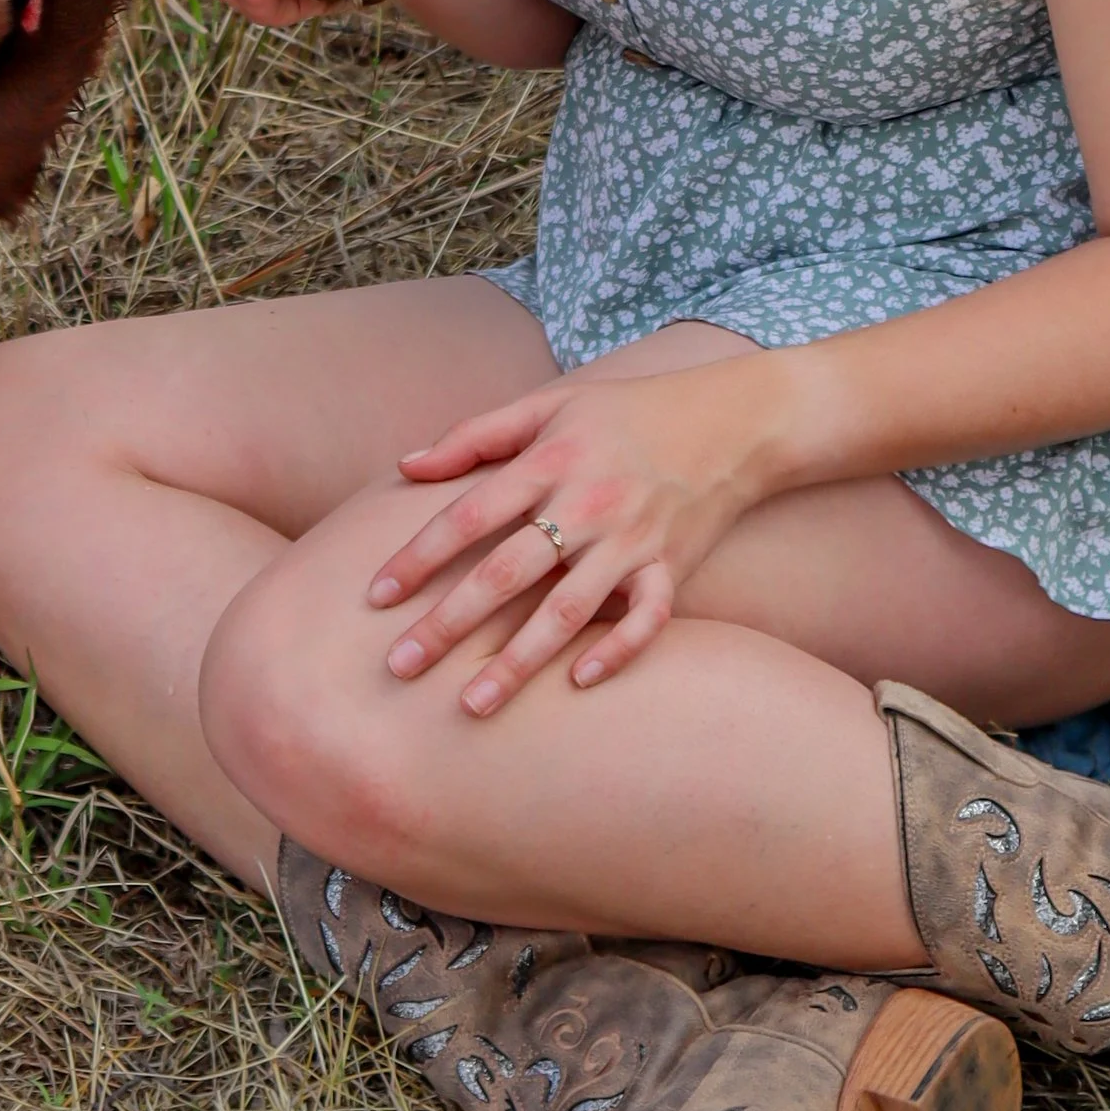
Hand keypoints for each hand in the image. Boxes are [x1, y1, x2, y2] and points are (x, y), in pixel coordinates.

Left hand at [365, 359, 770, 714]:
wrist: (734, 421)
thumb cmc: (629, 412)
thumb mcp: (550, 405)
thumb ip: (475, 435)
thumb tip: (405, 464)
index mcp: (551, 461)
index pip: (469, 515)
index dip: (418, 556)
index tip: (375, 596)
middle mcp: (587, 504)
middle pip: (506, 572)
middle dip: (449, 623)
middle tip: (399, 666)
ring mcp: (632, 541)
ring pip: (567, 610)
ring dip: (517, 661)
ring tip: (470, 705)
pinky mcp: (672, 568)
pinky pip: (647, 620)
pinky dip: (617, 652)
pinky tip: (578, 682)